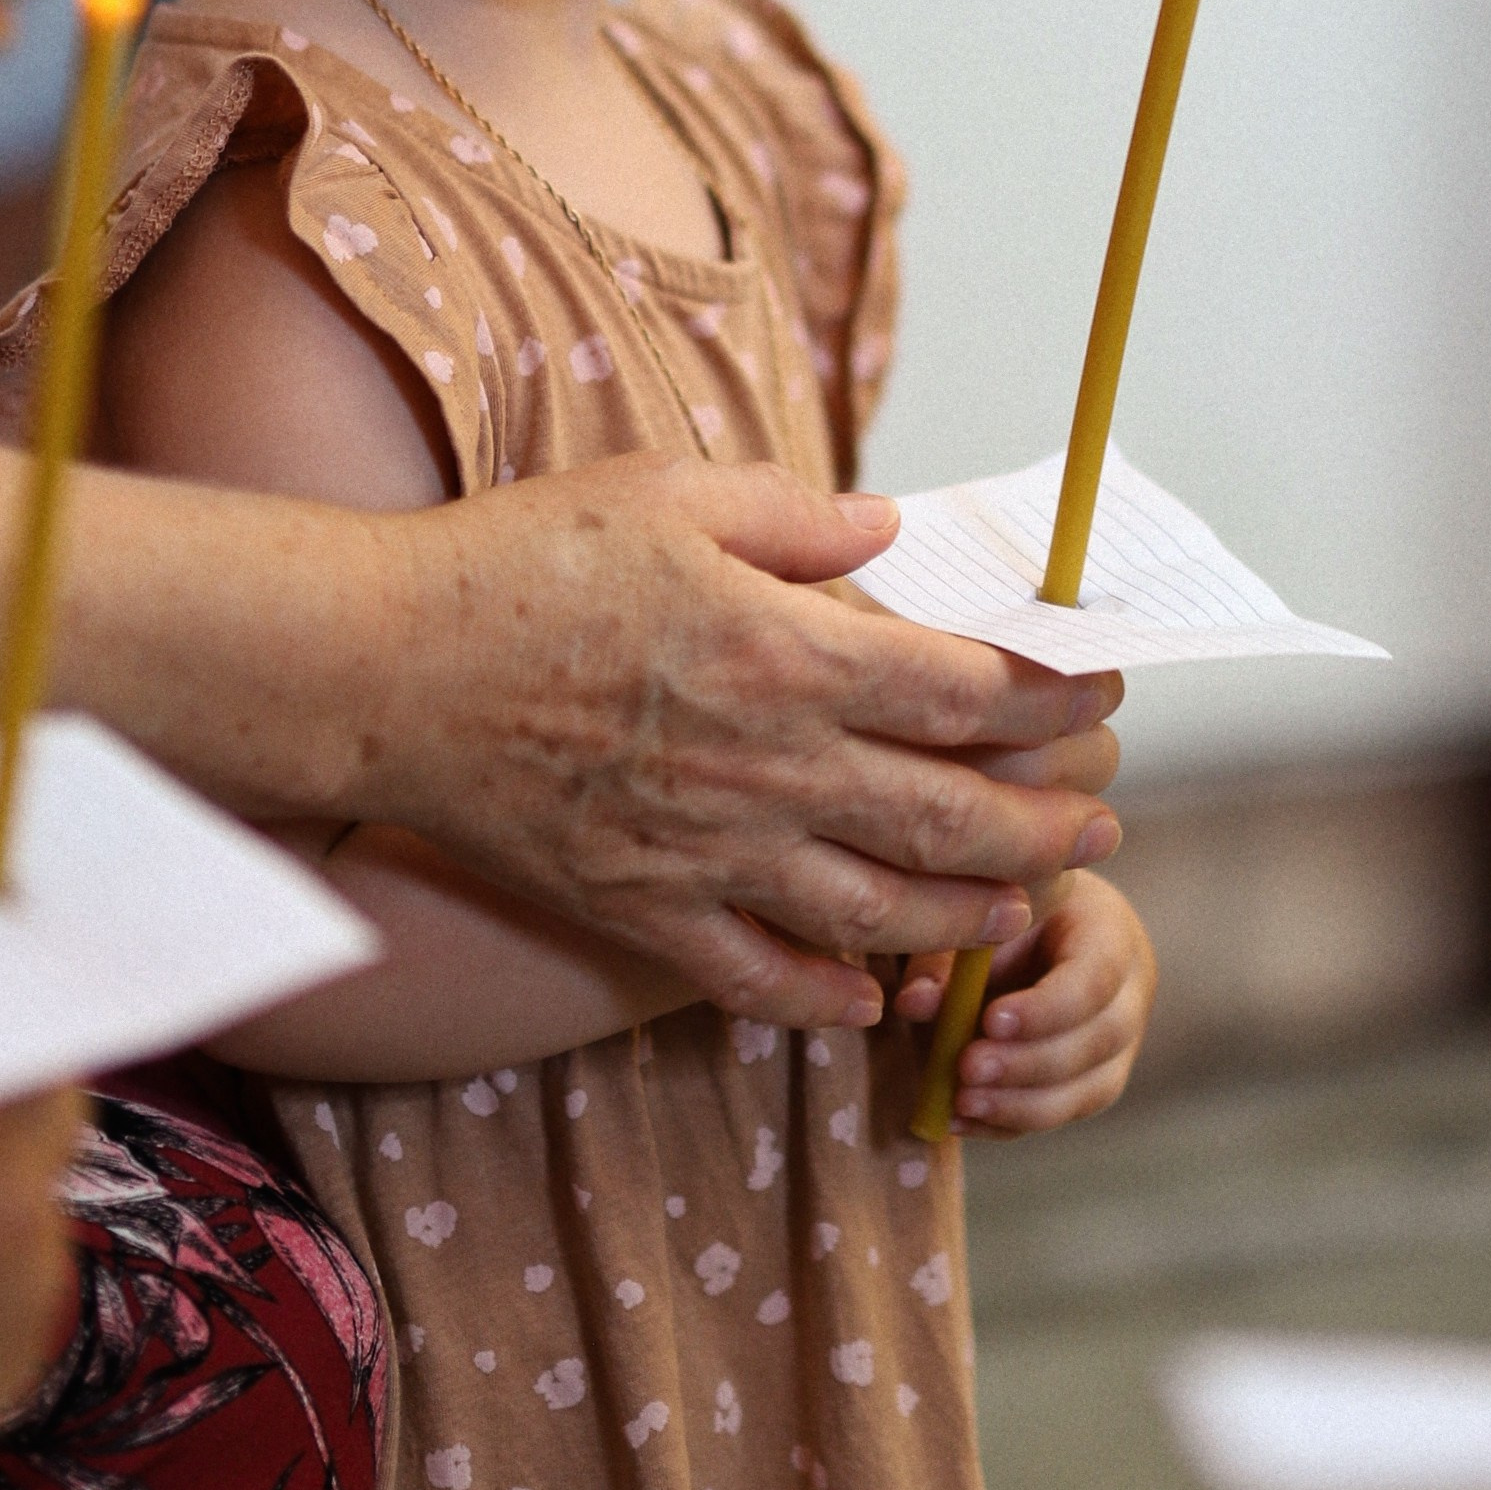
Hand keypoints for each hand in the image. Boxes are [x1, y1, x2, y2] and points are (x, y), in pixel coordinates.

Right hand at [356, 454, 1126, 1027]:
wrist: (386, 670)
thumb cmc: (523, 560)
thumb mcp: (670, 493)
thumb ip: (796, 517)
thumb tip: (887, 532)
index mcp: (789, 652)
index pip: (968, 689)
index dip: (1053, 696)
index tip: (1102, 693)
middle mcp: (771, 767)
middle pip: (952, 814)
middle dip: (1046, 823)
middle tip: (1103, 823)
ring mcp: (711, 852)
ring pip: (880, 909)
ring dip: (969, 912)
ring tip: (1022, 906)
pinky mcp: (644, 908)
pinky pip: (760, 975)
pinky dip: (829, 996)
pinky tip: (872, 996)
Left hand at [895, 868, 1155, 1132]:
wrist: (1039, 934)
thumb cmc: (1005, 919)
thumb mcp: (978, 922)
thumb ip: (945, 959)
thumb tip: (912, 1002)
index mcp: (1109, 932)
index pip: (1096, 977)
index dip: (1047, 1008)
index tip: (990, 1021)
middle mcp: (1128, 993)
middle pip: (1097, 1040)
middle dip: (1028, 1063)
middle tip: (967, 1068)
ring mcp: (1119, 1047)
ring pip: (1088, 1090)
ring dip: (1020, 1105)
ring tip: (961, 1103)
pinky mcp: (1093, 1085)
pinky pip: (1061, 1115)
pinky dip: (1008, 1123)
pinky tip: (960, 1120)